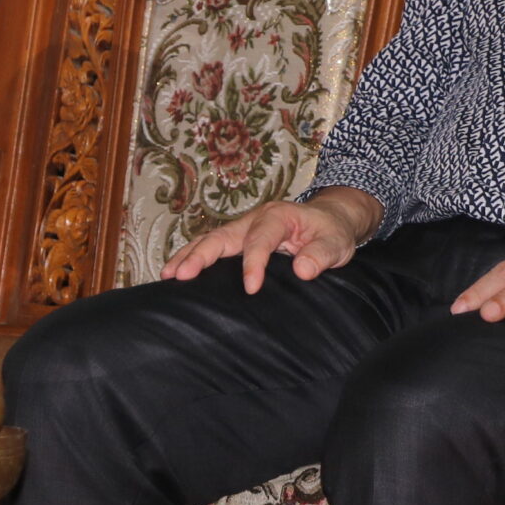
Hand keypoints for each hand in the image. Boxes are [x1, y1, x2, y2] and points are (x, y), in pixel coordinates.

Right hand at [162, 188, 378, 292]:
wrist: (331, 219)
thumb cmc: (332, 231)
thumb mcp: (336, 243)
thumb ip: (321, 255)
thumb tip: (303, 270)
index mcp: (278, 217)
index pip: (260, 240)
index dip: (253, 263)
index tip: (251, 287)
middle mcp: (255, 219)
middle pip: (222, 236)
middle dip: (200, 255)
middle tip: (180, 276)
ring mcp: (244, 228)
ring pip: (211, 239)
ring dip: (189, 255)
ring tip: (168, 274)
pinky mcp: (239, 239)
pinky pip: (213, 246)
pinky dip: (194, 256)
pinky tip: (178, 272)